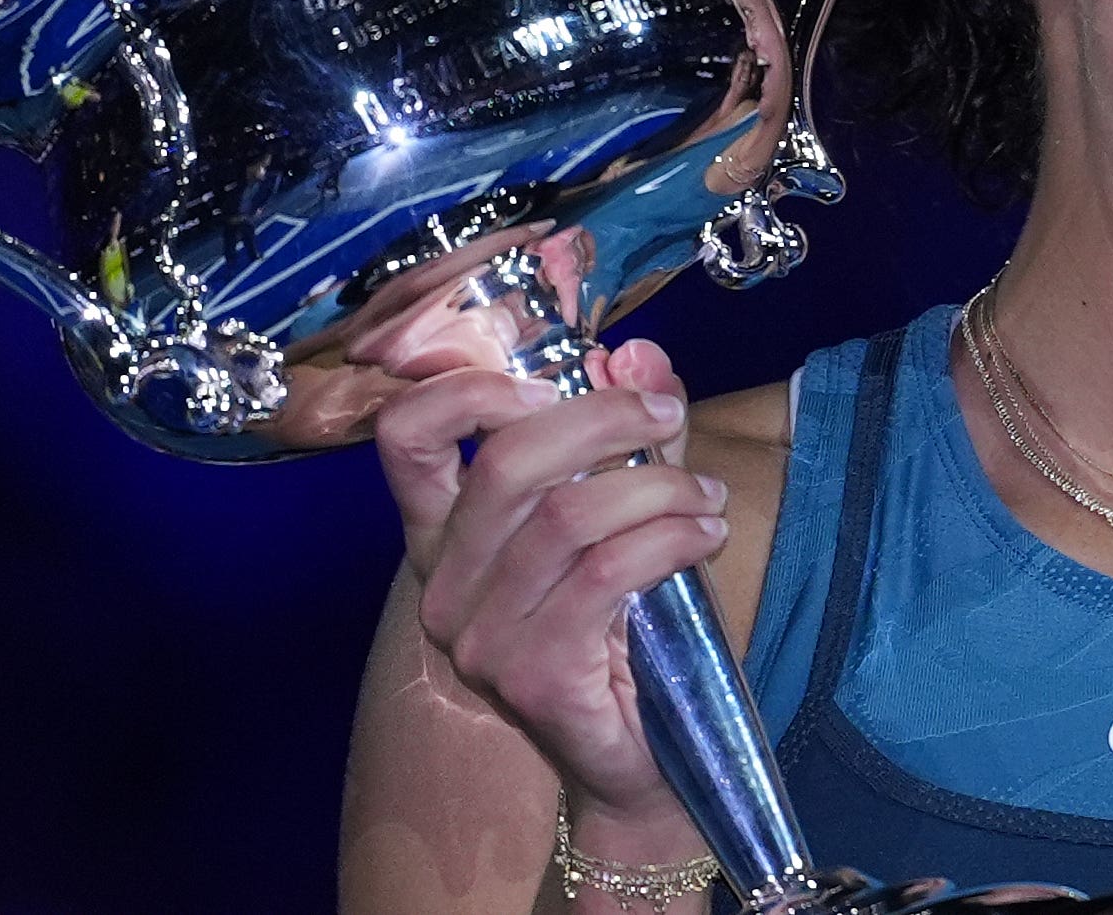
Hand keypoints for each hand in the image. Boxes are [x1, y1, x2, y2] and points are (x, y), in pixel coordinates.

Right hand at [365, 322, 727, 827]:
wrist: (643, 760)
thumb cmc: (629, 629)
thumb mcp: (628, 511)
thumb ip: (628, 434)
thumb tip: (639, 352)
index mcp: (443, 537)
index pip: (405, 439)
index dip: (467, 388)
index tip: (556, 374)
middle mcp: (444, 587)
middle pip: (503, 464)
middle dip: (601, 418)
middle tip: (666, 415)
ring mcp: (480, 639)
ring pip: (567, 516)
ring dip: (657, 487)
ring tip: (705, 497)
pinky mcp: (533, 676)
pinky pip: (606, 575)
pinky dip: (669, 537)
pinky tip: (707, 536)